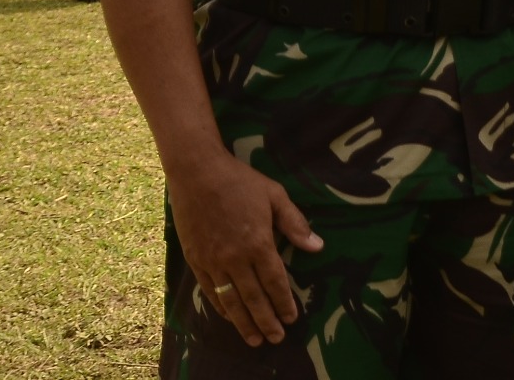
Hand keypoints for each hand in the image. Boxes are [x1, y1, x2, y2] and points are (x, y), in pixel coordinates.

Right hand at [164, 150, 320, 347]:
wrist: (197, 172)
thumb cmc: (239, 181)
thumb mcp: (274, 195)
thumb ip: (295, 223)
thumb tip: (317, 247)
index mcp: (258, 243)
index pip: (275, 281)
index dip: (284, 302)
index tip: (292, 318)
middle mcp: (235, 258)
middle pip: (253, 298)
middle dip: (266, 321)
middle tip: (277, 339)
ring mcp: (213, 261)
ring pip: (231, 301)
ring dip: (244, 323)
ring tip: (255, 340)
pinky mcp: (196, 259)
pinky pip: (209, 291)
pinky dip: (221, 308)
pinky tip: (229, 317)